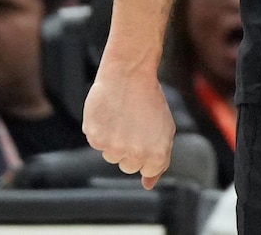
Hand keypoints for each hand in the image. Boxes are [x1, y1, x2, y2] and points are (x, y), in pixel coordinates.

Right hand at [83, 63, 176, 188]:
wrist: (129, 75)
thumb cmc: (149, 101)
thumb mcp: (165, 130)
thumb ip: (159, 160)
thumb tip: (148, 185)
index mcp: (156, 155)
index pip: (147, 171)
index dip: (146, 152)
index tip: (146, 136)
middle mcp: (135, 155)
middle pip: (127, 166)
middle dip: (131, 149)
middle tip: (135, 125)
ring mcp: (113, 147)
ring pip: (111, 156)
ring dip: (115, 141)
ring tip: (122, 117)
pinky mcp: (95, 137)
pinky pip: (97, 142)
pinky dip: (101, 130)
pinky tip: (110, 113)